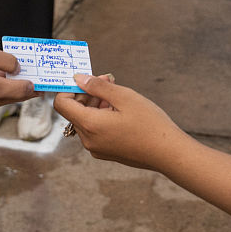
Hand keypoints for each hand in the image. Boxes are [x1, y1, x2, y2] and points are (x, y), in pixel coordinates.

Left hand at [54, 73, 187, 171]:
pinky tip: (120, 110)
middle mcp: (88, 140)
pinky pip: (95, 131)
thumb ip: (97, 86)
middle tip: (108, 81)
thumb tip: (78, 78)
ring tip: (117, 94)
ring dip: (95, 104)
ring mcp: (97, 149)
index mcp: (89, 125)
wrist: (168, 153)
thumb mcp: (123, 97)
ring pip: (85, 120)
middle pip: (74, 112)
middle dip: (87, 94)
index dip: (70, 88)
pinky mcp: (106, 152)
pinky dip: (101, 117)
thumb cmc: (149, 123)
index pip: (62, 104)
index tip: (86, 80)